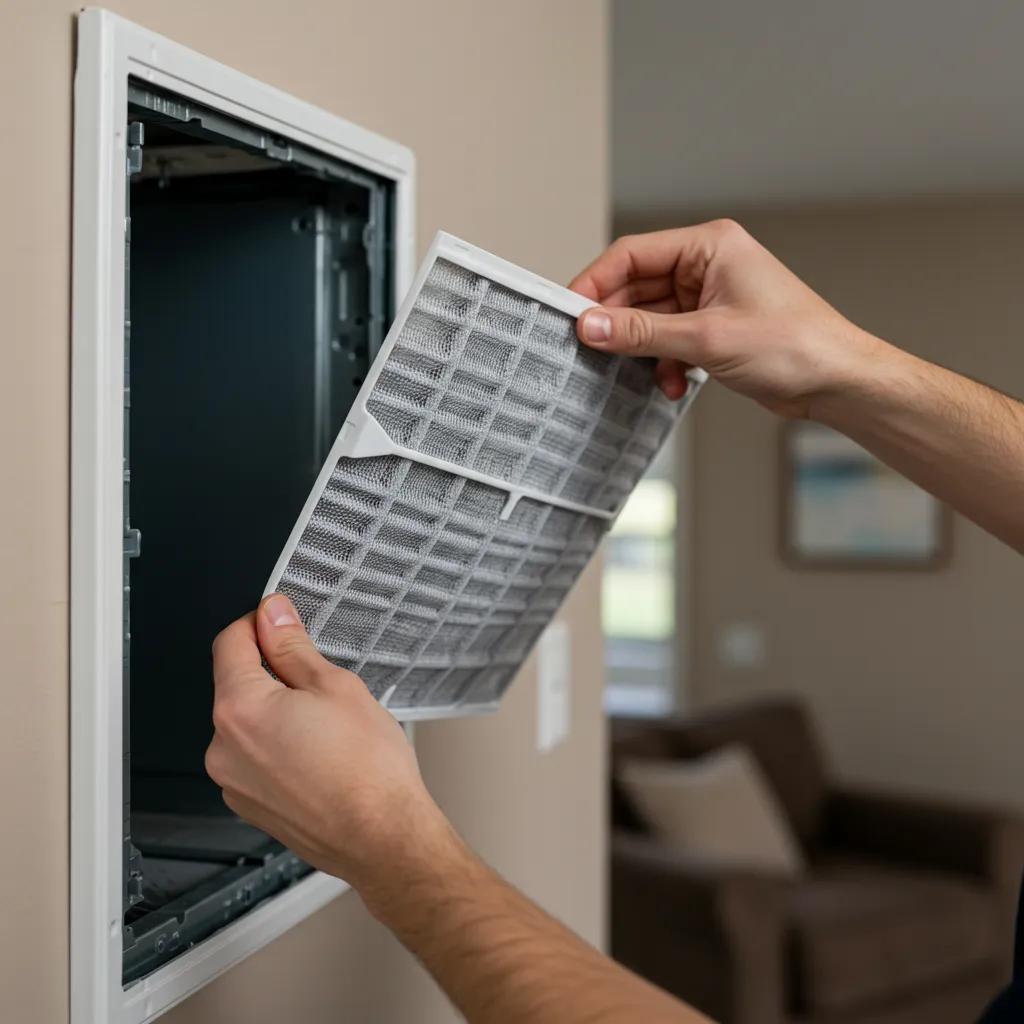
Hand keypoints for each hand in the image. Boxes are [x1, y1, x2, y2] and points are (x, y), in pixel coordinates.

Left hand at [205, 594, 459, 911]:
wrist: (383, 838)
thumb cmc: (368, 769)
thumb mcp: (335, 686)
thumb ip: (292, 647)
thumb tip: (272, 616)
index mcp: (240, 709)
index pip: (229, 643)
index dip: (258, 624)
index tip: (280, 621)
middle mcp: (223, 748)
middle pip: (237, 685)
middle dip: (272, 674)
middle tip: (321, 684)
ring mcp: (233, 782)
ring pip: (248, 723)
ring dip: (276, 712)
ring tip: (327, 728)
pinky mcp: (248, 804)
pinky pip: (255, 758)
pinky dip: (279, 747)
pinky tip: (319, 755)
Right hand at [570, 219, 884, 418]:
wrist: (836, 381)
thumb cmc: (794, 346)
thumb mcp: (706, 338)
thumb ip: (642, 333)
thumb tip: (590, 326)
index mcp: (710, 245)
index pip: (633, 254)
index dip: (596, 283)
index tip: (570, 313)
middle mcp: (708, 264)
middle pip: (637, 287)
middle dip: (618, 324)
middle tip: (591, 350)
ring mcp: (711, 297)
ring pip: (651, 318)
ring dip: (643, 350)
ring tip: (641, 373)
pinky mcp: (714, 327)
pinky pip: (669, 339)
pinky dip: (663, 363)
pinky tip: (671, 383)